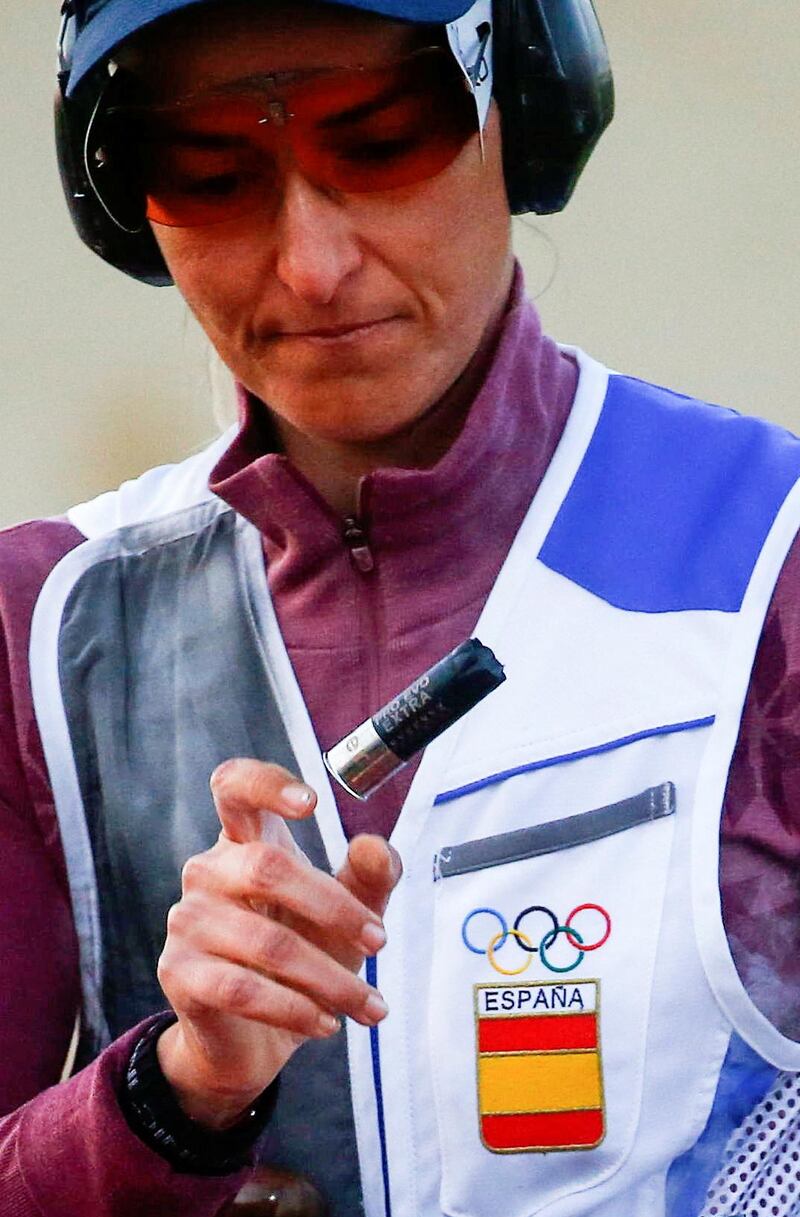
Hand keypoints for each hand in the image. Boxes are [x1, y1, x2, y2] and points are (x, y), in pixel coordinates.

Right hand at [155, 758, 400, 1128]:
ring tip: (369, 1006)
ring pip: (266, 941)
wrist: (253, 1039)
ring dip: (330, 978)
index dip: (266, 784)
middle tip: (379, 941)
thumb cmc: (301, 958)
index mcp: (244, 840)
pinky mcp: (178, 973)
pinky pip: (241, 988)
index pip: (234, 787)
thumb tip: (377, 846)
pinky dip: (295, 1009)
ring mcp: (188, 921)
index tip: (312, 802)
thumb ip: (368, 878)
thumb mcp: (345, 916)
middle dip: (335, 907)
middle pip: (267, 866)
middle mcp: (208, 871)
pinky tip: (326, 1023)